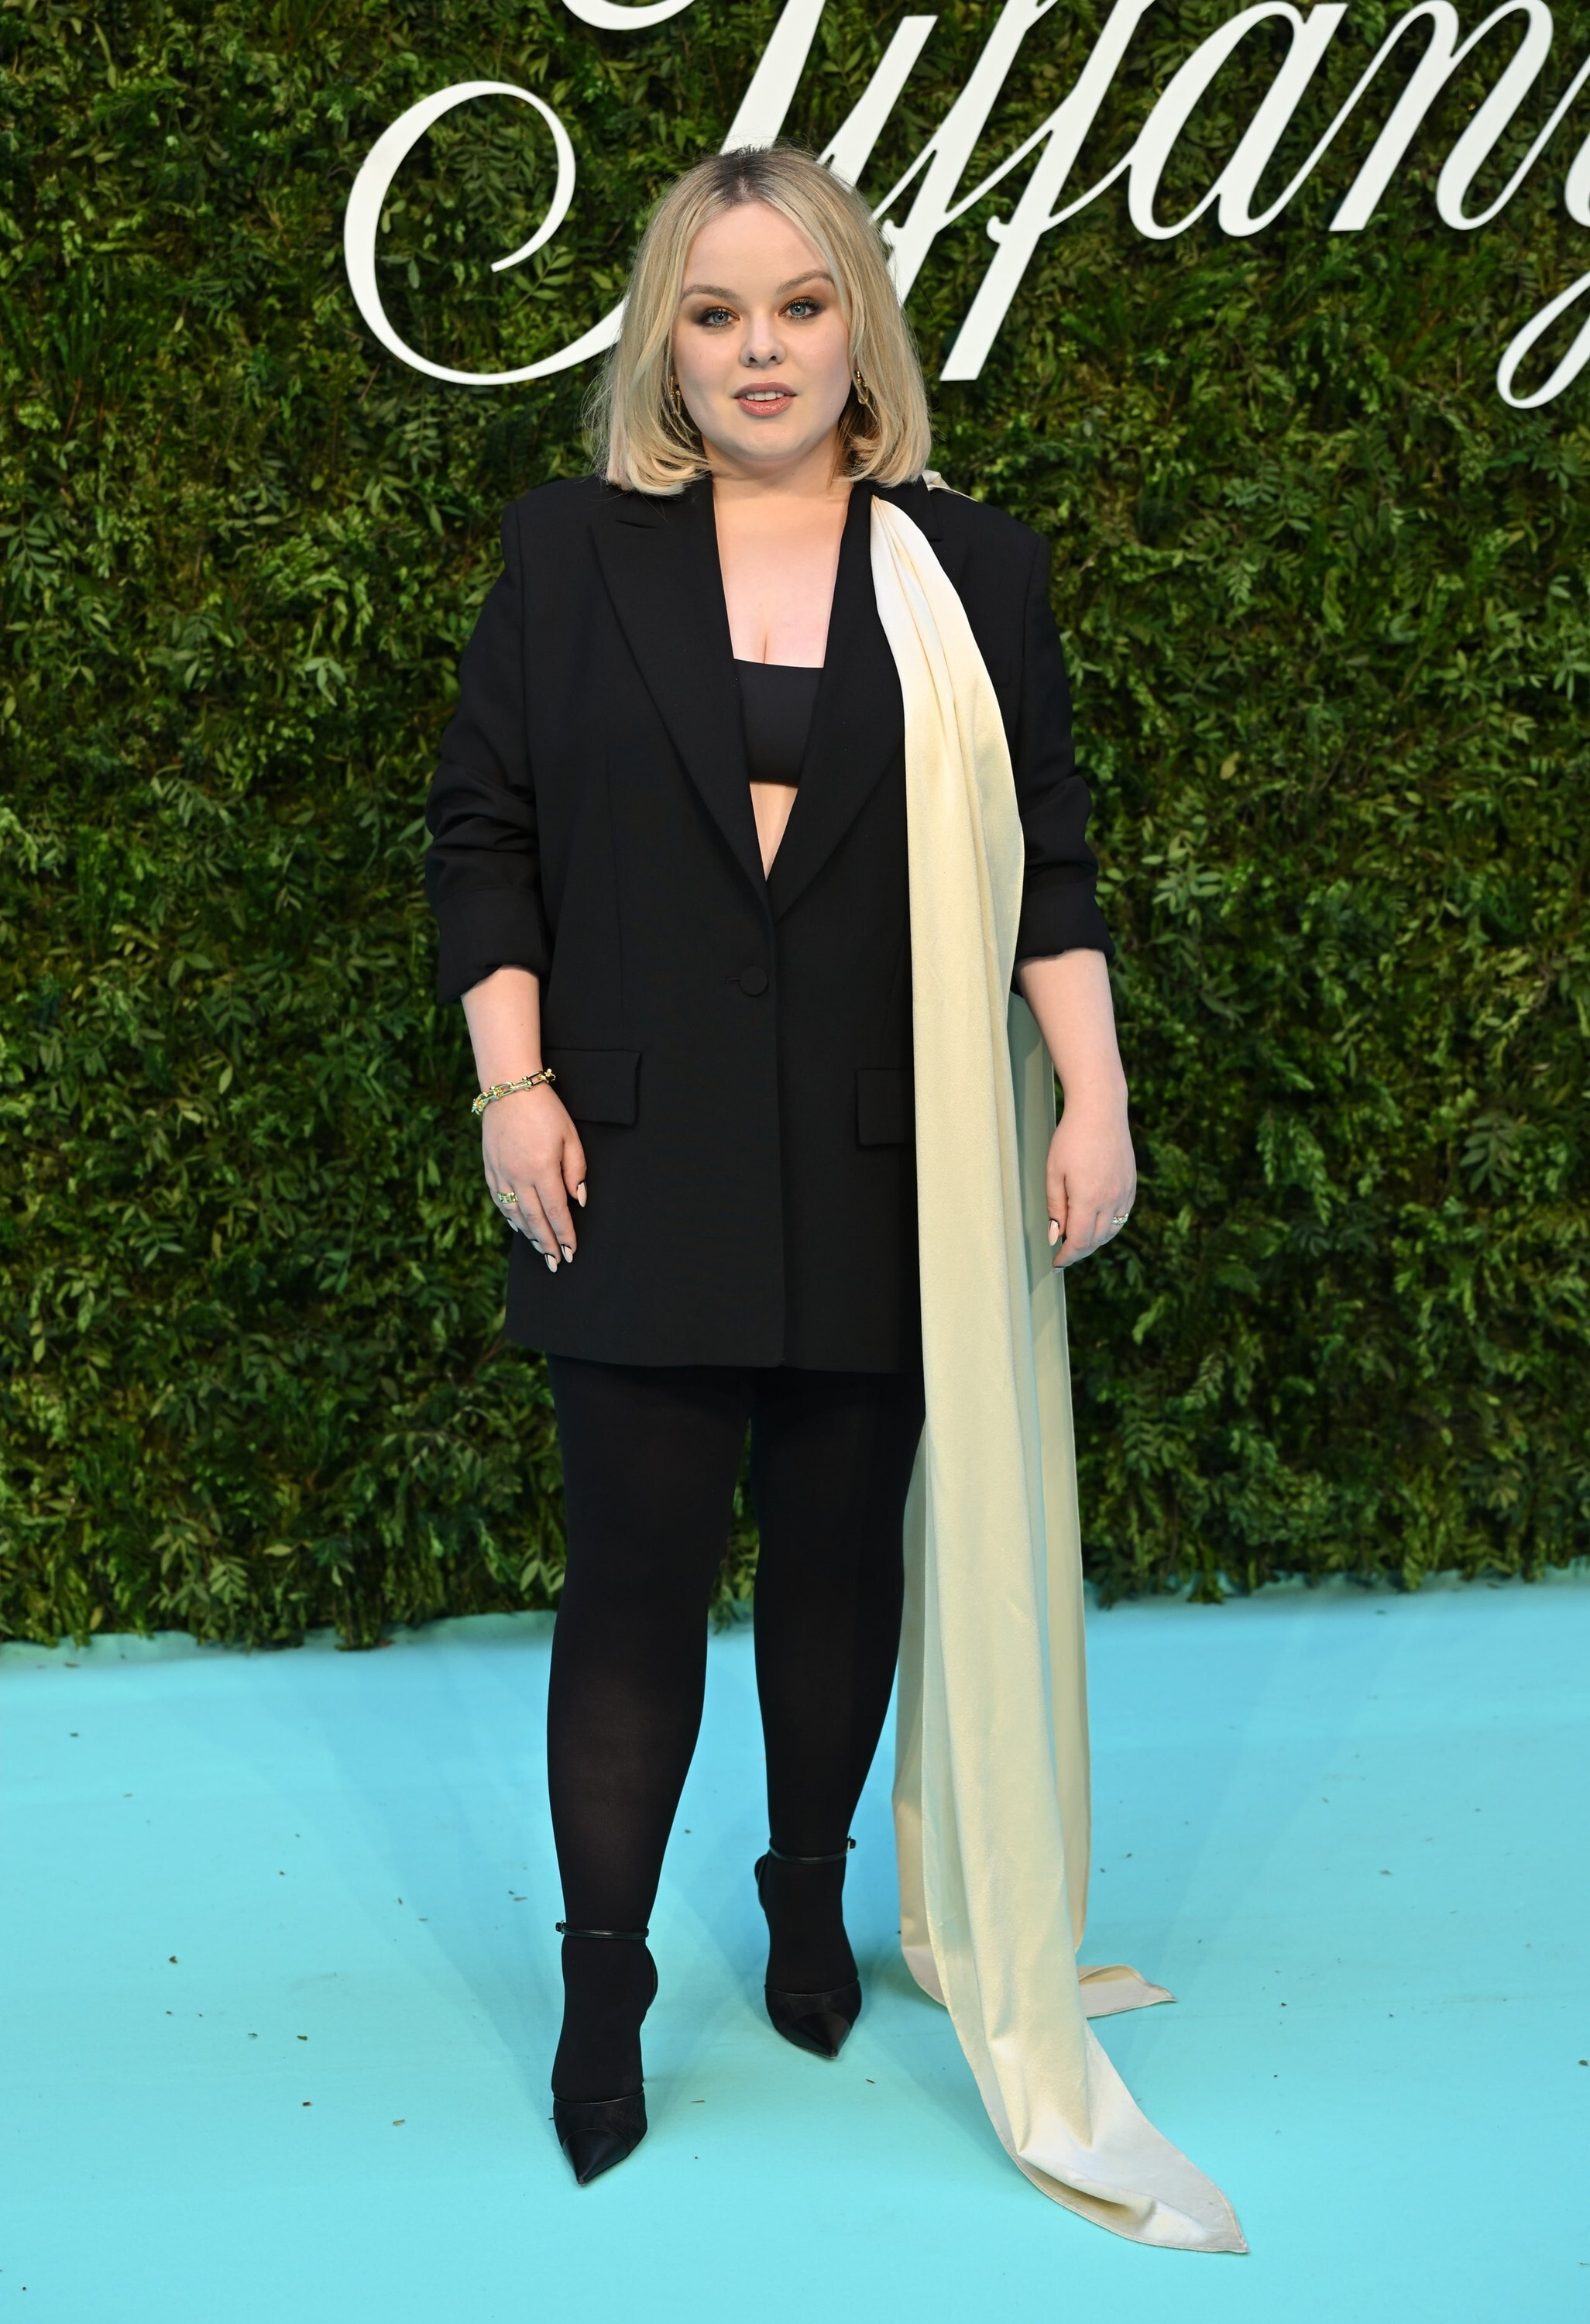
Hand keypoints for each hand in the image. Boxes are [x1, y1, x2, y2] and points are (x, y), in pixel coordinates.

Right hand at [483, 1085, 586, 1270]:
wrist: (508, 1088)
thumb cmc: (546, 1110)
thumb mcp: (570, 1136)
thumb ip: (576, 1170)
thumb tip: (578, 1200)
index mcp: (542, 1169)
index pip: (556, 1211)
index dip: (565, 1234)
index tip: (572, 1251)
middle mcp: (519, 1176)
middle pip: (534, 1219)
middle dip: (547, 1243)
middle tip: (556, 1262)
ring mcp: (501, 1174)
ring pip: (515, 1214)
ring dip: (529, 1235)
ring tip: (541, 1250)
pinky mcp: (490, 1168)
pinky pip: (500, 1201)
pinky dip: (510, 1217)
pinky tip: (518, 1227)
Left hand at [1045, 1100, 1135, 1268]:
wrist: (1101, 1110)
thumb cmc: (1071, 1138)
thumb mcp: (1054, 1173)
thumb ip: (1055, 1208)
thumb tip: (1056, 1237)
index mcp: (1089, 1199)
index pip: (1080, 1242)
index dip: (1067, 1256)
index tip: (1056, 1263)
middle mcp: (1112, 1200)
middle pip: (1096, 1240)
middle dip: (1079, 1250)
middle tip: (1064, 1253)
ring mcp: (1125, 1193)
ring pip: (1111, 1231)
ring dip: (1095, 1240)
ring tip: (1078, 1240)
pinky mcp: (1131, 1185)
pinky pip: (1122, 1216)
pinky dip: (1109, 1226)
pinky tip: (1097, 1223)